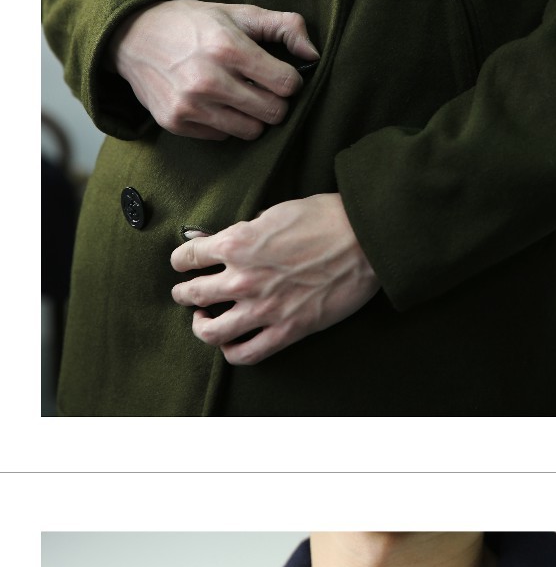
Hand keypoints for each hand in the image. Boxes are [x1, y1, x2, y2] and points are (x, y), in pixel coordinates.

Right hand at [109, 0, 318, 139]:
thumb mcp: (238, 13)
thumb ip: (284, 27)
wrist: (133, 37)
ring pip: (251, 131)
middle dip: (275, 101)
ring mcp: (190, 105)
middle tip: (261, 87)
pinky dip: (224, 122)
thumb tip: (313, 54)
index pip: (287, 85)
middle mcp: (208, 80)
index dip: (290, 80)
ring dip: (252, 116)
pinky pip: (222, 136)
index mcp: (228, 48)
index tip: (279, 74)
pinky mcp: (175, 122)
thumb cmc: (193, 23)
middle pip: (273, 113)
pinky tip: (213, 102)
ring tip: (239, 95)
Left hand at [170, 194, 380, 363]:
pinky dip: (230, 351)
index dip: (181, 260)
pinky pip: (245, 353)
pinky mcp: (286, 330)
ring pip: (209, 332)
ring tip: (204, 319)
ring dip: (200, 325)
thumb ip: (240, 230)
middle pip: (191, 295)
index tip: (184, 263)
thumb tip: (212, 240)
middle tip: (187, 293)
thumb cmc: (325, 218)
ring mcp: (263, 309)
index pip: (187, 257)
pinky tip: (232, 342)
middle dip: (183, 293)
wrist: (365, 239)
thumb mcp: (273, 212)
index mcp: (238, 243)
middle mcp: (243, 278)